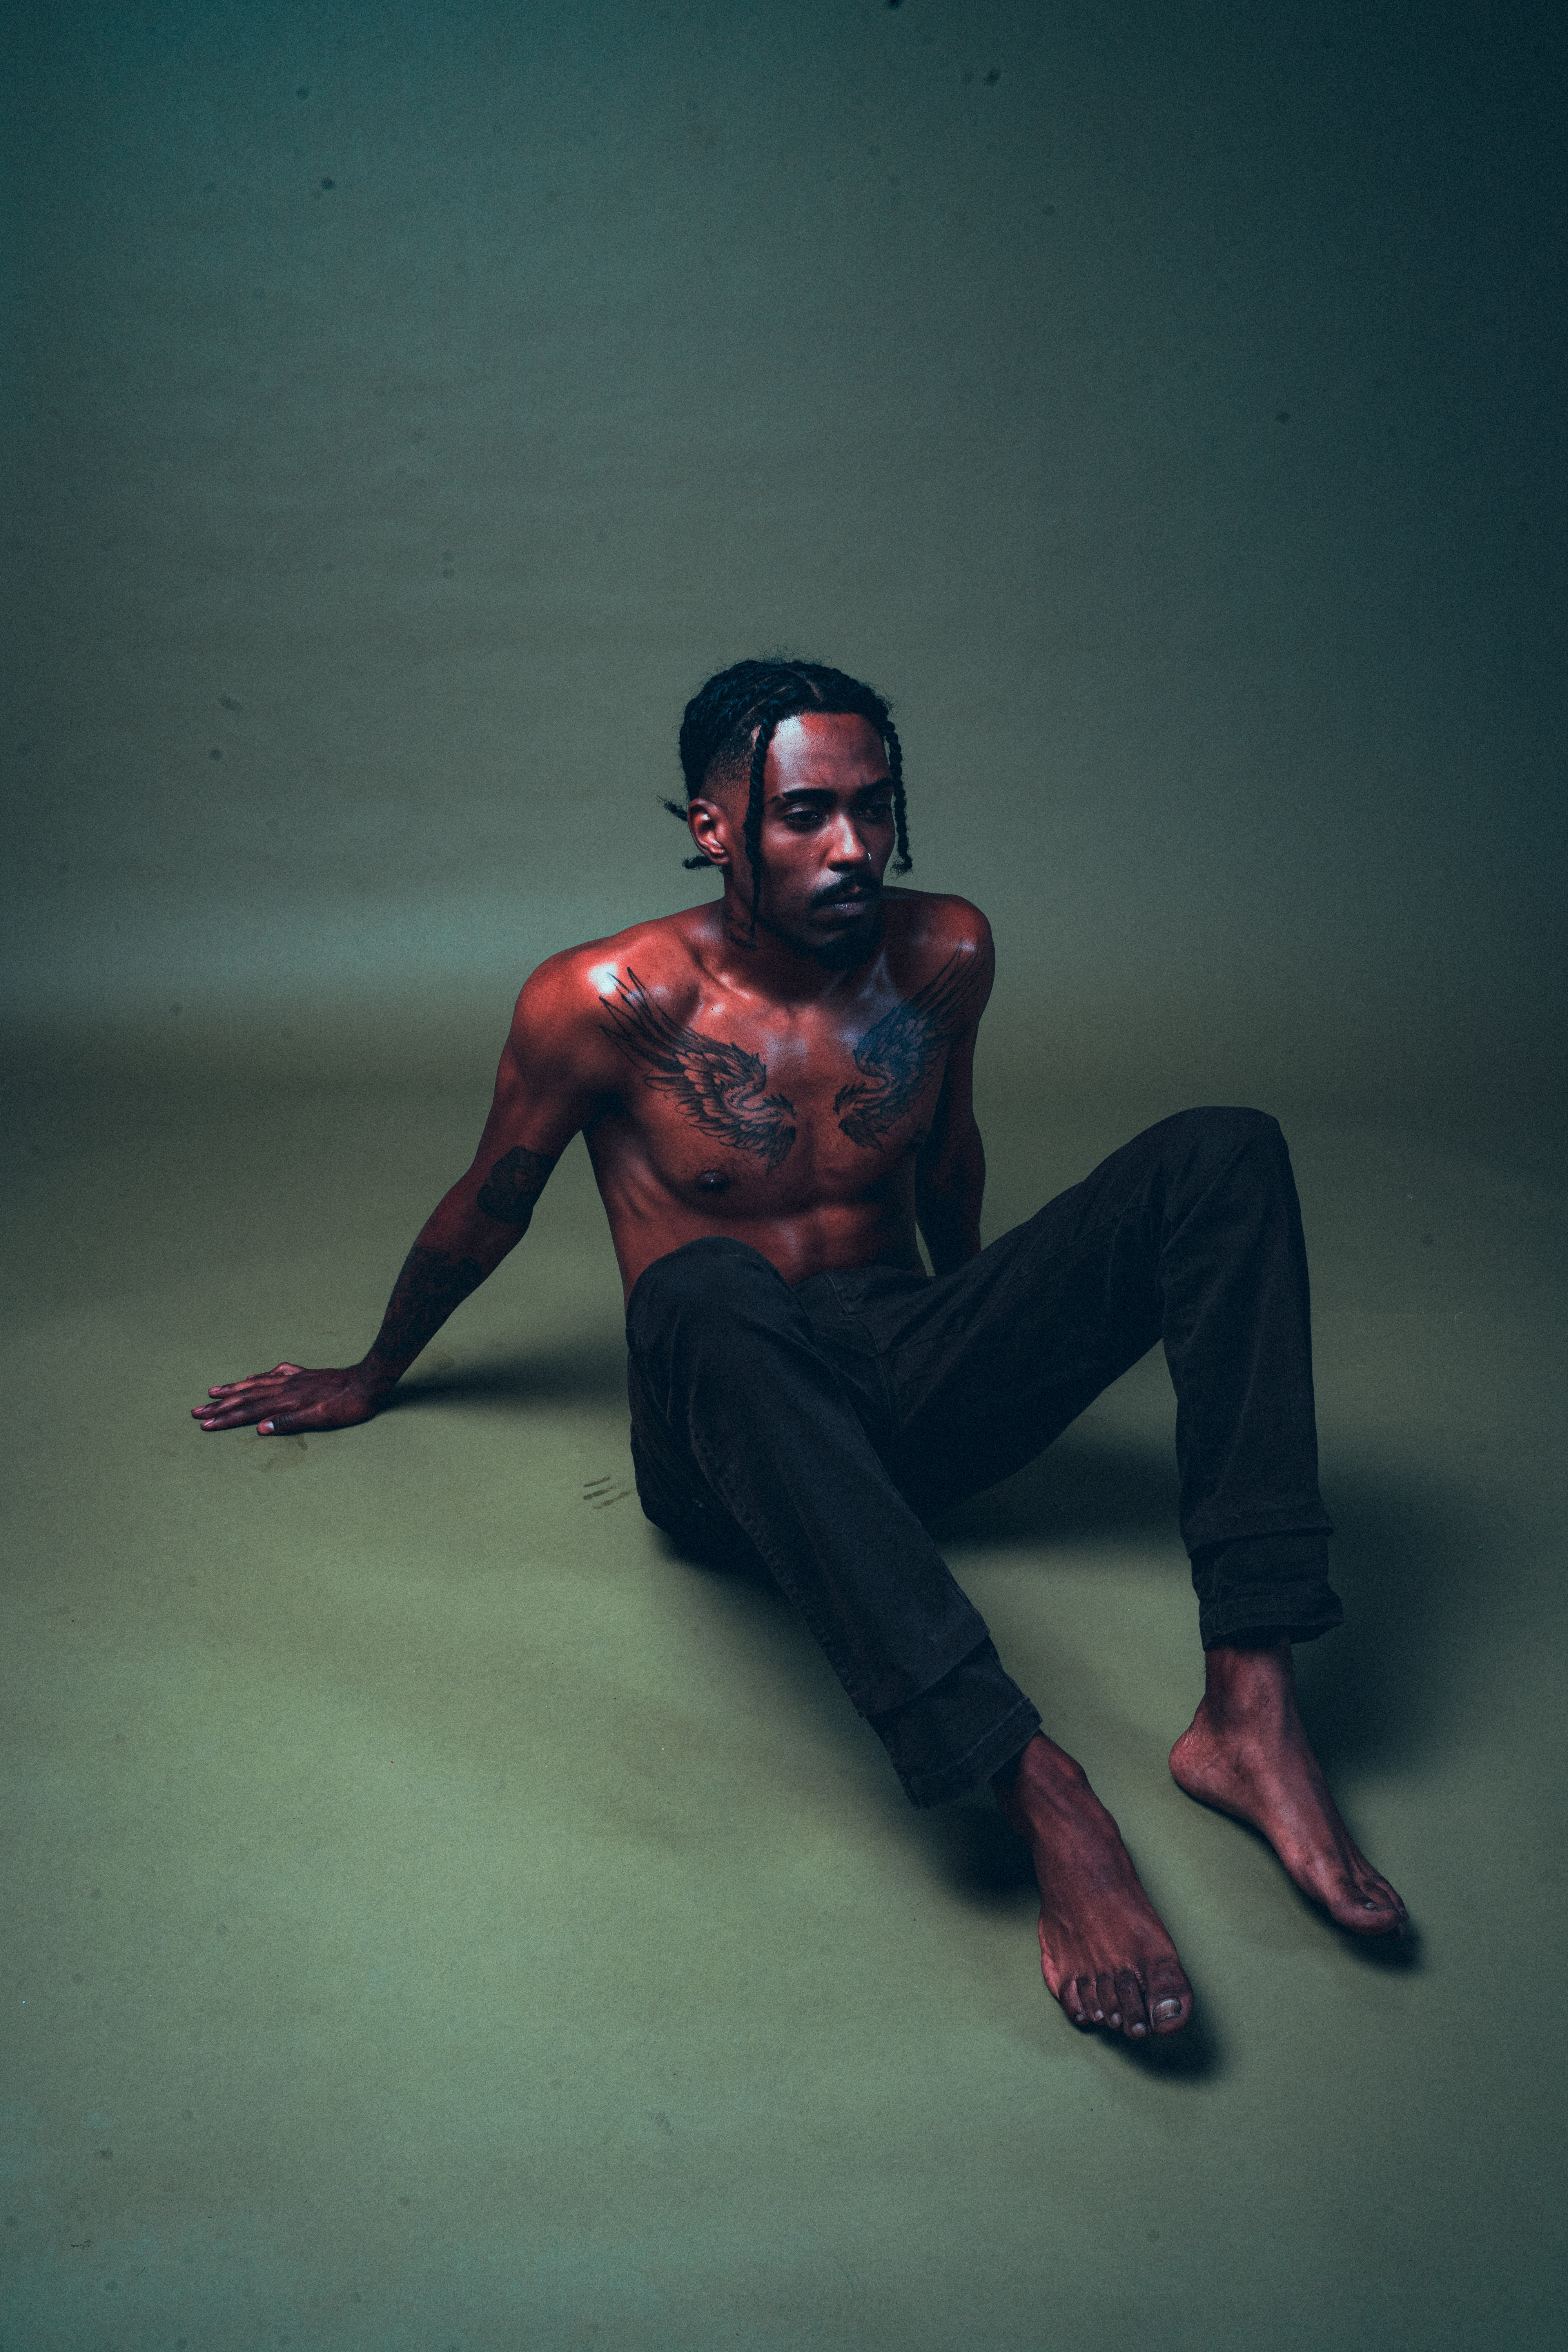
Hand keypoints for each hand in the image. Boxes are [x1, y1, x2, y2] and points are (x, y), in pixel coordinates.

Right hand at [192, 1361, 388, 1435]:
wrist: (369, 1382)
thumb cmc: (348, 1406)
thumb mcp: (322, 1419)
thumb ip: (291, 1422)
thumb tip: (260, 1427)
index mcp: (287, 1402)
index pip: (249, 1412)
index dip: (226, 1419)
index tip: (204, 1424)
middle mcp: (285, 1388)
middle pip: (246, 1397)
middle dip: (220, 1406)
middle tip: (195, 1411)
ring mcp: (293, 1379)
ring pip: (256, 1384)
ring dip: (233, 1389)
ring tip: (213, 1392)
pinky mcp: (304, 1375)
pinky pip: (275, 1374)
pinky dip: (260, 1376)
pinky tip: (255, 1376)